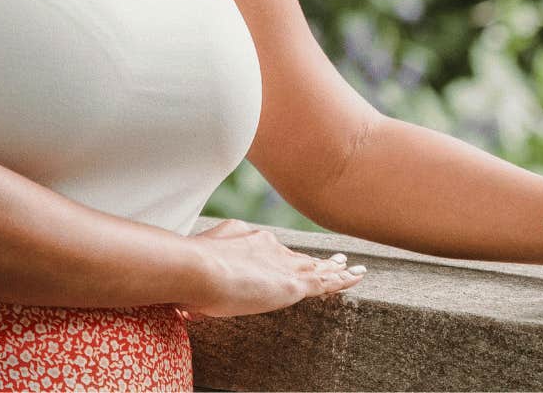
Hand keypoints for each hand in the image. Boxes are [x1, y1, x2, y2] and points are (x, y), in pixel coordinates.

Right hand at [174, 218, 365, 320]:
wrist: (197, 268)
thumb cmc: (187, 273)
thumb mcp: (194, 270)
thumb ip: (197, 282)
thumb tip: (188, 304)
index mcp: (245, 239)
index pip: (270, 249)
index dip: (281, 255)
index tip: (285, 258)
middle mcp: (269, 246)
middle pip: (298, 255)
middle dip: (314, 259)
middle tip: (332, 258)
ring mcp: (283, 264)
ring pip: (316, 265)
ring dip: (334, 268)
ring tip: (350, 267)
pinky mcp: (293, 283)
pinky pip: (326, 280)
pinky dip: (342, 279)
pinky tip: (355, 277)